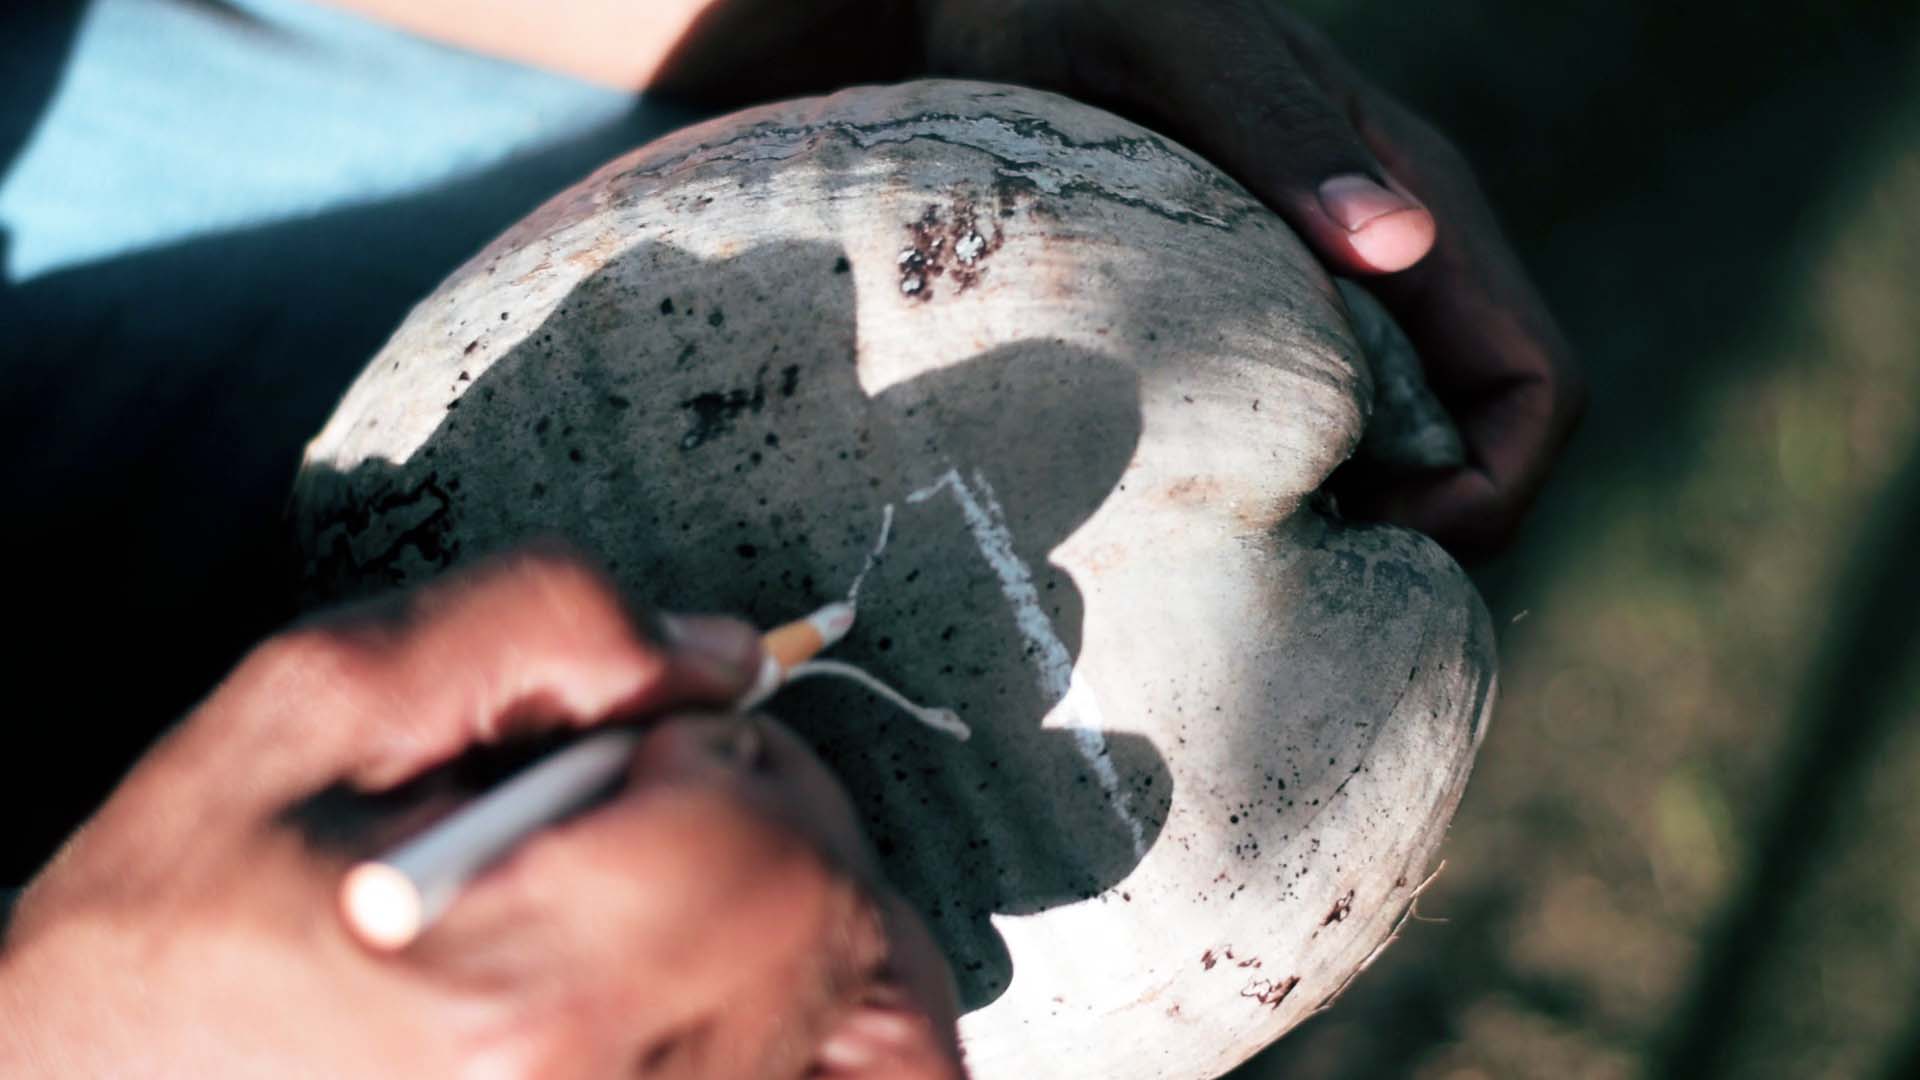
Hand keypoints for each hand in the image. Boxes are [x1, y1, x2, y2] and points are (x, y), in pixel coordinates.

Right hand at [0, 548, 961, 1077]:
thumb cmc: (183, 922)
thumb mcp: (314, 707)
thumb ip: (539, 626)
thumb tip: (727, 653)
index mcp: (519, 990)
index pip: (768, 841)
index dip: (730, 756)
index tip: (651, 746)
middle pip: (840, 925)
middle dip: (780, 822)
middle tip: (668, 807)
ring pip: (881, 1025)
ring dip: (825, 924)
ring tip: (696, 893)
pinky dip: (848, 1024)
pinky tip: (761, 980)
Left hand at [917, 0, 1586, 555]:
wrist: (1003, 0)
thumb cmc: (1088, 3)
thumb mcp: (1181, 52)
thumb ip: (1281, 138)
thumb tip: (1401, 248)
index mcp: (1418, 206)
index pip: (1534, 384)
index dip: (1493, 491)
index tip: (1373, 537)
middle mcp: (1396, 263)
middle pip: (1484, 441)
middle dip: (1428, 533)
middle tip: (1294, 579)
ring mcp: (1331, 294)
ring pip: (1404, 447)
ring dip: (1357, 521)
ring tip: (1242, 560)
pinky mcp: (1259, 315)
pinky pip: (1318, 426)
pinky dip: (1287, 489)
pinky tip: (1196, 509)